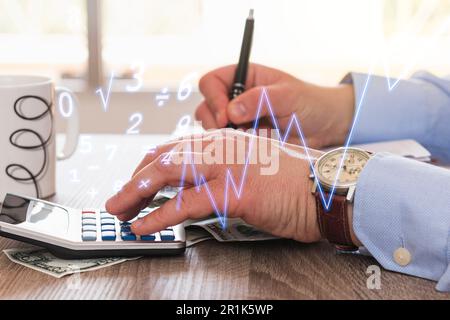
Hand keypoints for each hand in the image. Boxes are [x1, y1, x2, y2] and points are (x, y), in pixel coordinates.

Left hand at [105, 130, 322, 242]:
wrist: (327, 189)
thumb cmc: (293, 182)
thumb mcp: (252, 166)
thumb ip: (224, 168)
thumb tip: (196, 185)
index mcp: (225, 140)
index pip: (174, 147)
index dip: (148, 165)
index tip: (135, 182)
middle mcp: (222, 147)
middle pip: (164, 156)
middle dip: (134, 179)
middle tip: (118, 199)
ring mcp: (228, 166)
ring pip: (167, 173)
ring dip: (135, 193)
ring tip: (118, 210)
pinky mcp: (235, 191)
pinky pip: (186, 204)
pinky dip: (158, 216)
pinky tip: (143, 226)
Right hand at [195, 64, 354, 148]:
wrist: (325, 128)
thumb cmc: (310, 103)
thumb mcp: (288, 96)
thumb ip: (259, 99)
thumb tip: (231, 110)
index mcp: (244, 78)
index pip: (212, 82)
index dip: (213, 98)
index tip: (225, 116)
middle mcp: (236, 98)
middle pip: (205, 106)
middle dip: (213, 120)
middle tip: (231, 131)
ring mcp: (238, 121)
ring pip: (211, 128)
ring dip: (222, 136)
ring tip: (245, 140)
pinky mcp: (243, 140)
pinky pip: (226, 146)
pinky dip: (231, 149)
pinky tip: (248, 149)